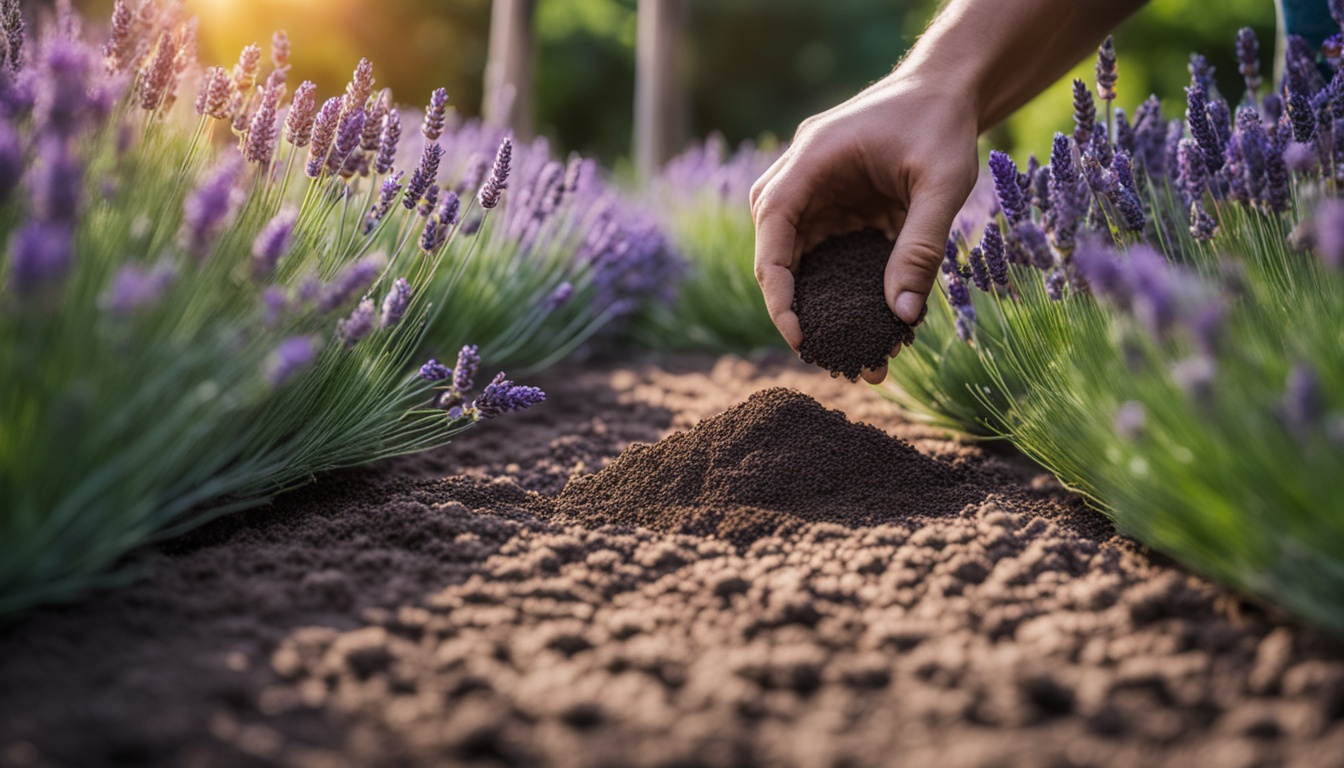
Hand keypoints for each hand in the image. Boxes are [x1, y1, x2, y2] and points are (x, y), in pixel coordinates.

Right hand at [750, 71, 978, 384]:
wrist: (946, 89)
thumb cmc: (941, 122)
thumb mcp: (942, 183)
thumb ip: (921, 247)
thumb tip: (902, 316)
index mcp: (809, 162)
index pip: (773, 235)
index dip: (780, 294)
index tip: (800, 339)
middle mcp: (799, 181)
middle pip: (779, 257)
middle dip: (804, 313)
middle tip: (838, 361)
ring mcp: (813, 197)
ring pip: (803, 265)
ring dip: (827, 309)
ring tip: (864, 356)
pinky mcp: (833, 211)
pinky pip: (830, 259)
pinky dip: (849, 293)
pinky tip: (880, 325)